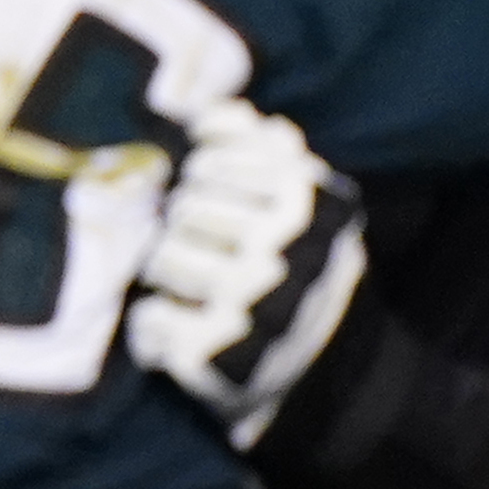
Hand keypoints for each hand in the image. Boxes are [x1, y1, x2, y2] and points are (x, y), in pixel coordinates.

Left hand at [126, 102, 371, 448]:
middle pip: (184, 206)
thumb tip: (224, 111)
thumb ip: (270, 153)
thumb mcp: (311, 208)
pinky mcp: (216, 352)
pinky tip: (182, 329)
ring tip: (195, 290)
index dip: (202, 177)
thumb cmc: (308, 274)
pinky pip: (149, 316)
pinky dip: (155, 324)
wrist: (340, 377)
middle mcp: (287, 248)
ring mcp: (251, 302)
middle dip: (185, 227)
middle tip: (206, 249)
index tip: (213, 196)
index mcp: (312, 202)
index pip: (212, 159)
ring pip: (160, 256)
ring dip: (169, 273)